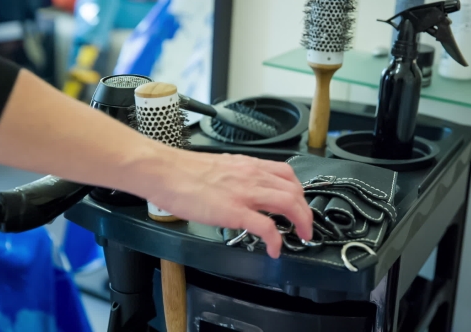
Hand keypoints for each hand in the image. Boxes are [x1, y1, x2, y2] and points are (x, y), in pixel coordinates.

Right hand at [147, 150, 313, 258]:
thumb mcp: (219, 167)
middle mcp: (252, 176)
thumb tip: (241, 190)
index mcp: (248, 165)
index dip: (298, 191)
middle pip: (295, 190)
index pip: (287, 173)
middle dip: (306, 211)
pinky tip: (275, 249)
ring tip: (302, 236)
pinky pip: (267, 227)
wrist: (164, 171)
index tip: (299, 204)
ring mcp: (245, 193)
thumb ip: (235, 176)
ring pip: (289, 203)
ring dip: (302, 222)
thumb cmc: (183, 171)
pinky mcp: (234, 211)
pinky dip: (277, 240)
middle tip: (306, 226)